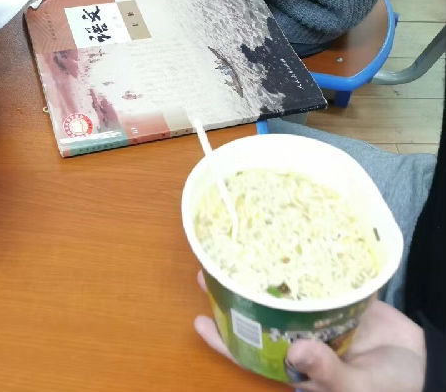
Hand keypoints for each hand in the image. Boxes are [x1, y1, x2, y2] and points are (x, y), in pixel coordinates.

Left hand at [194, 272, 425, 391]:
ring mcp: (318, 316)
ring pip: (280, 295)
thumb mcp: (358, 388)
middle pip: (259, 317)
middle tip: (208, 269)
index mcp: (298, 366)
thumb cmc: (390, 387)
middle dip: (234, 296)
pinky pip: (314, 280)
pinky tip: (281, 244)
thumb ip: (328, 373)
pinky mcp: (339, 297)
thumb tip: (296, 350)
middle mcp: (299, 338)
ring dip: (258, 276)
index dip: (224, 339)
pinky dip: (298, 265)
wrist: (425, 364)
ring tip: (234, 251)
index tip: (197, 320)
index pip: (251, 354)